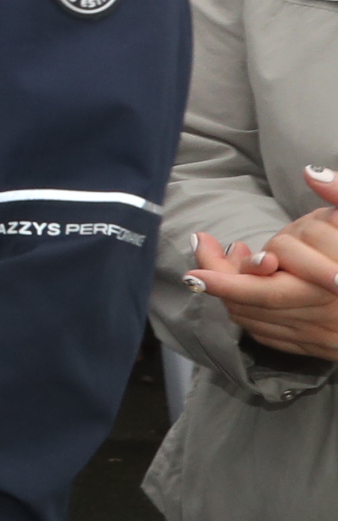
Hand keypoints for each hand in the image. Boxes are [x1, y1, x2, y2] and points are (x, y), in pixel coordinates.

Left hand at [187, 172, 337, 360]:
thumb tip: (312, 172)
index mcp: (331, 290)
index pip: (263, 290)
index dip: (225, 279)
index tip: (196, 270)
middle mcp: (325, 318)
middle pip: (251, 306)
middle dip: (220, 282)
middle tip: (200, 257)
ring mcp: (322, 338)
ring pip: (256, 321)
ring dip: (231, 295)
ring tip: (224, 262)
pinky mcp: (320, 348)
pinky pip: (270, 335)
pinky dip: (249, 312)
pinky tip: (246, 286)